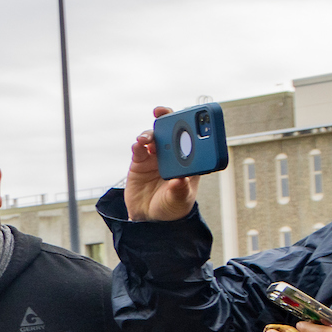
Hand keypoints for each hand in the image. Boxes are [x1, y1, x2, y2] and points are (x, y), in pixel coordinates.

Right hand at [123, 106, 198, 222]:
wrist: (150, 218)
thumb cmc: (172, 207)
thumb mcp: (180, 201)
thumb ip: (180, 190)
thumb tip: (179, 180)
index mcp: (190, 160)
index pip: (193, 138)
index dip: (192, 124)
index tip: (191, 115)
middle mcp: (174, 155)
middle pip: (172, 130)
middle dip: (168, 118)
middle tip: (162, 113)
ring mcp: (156, 157)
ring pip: (154, 137)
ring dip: (150, 133)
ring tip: (146, 139)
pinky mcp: (140, 162)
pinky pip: (139, 149)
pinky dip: (138, 144)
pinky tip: (138, 144)